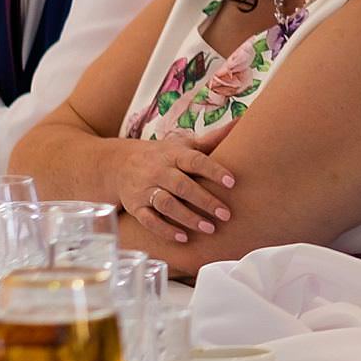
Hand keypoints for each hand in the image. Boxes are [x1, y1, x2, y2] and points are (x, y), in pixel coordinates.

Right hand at [116, 133, 234, 244]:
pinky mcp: (135, 207)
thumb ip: (212, 140)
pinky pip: (149, 220)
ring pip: (166, 204)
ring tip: (210, 228)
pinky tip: (184, 238)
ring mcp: (145, 190)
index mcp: (173, 155)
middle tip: (226, 214)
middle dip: (204, 200)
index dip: (213, 170)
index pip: (195, 160)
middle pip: (181, 186)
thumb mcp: (183, 146)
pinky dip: (165, 230)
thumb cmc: (162, 156)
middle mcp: (158, 171)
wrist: (119, 164)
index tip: (232, 182)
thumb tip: (241, 122)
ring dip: (188, 218)